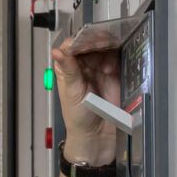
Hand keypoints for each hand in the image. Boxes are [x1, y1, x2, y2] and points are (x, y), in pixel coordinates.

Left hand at [52, 28, 125, 165]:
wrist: (97, 137)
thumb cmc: (78, 117)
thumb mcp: (72, 92)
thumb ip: (69, 70)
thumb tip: (57, 50)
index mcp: (69, 67)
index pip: (73, 46)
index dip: (80, 40)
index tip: (87, 39)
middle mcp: (85, 66)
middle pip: (91, 44)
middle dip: (97, 41)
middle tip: (104, 42)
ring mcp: (101, 70)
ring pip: (106, 50)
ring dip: (109, 49)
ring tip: (109, 57)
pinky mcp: (116, 76)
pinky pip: (119, 60)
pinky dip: (119, 58)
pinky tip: (114, 66)